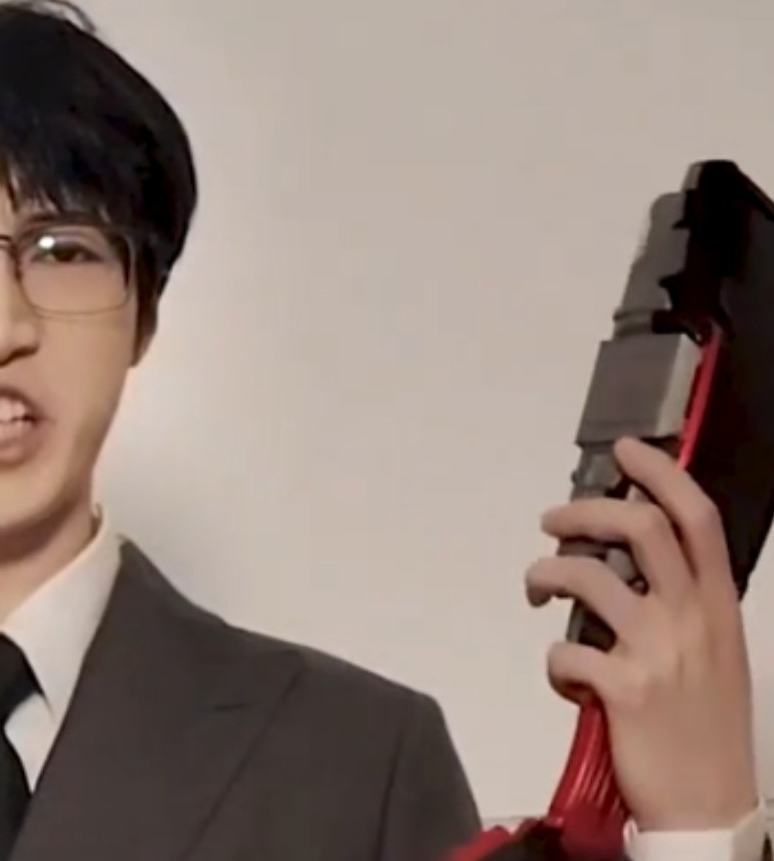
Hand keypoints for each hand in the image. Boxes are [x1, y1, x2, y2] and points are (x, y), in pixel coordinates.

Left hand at [524, 437, 759, 831]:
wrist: (709, 804)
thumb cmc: (707, 728)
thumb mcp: (717, 655)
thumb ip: (686, 606)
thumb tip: (638, 566)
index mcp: (719, 607)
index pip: (697, 519)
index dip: (660, 474)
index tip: (625, 451)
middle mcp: (692, 620)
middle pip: (639, 529)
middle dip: (584, 510)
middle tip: (551, 520)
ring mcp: (657, 654)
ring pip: (587, 578)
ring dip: (546, 574)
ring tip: (537, 590)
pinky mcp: (622, 690)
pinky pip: (564, 653)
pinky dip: (553, 662)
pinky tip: (567, 680)